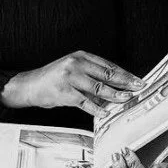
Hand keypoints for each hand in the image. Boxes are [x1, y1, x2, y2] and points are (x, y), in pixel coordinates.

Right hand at [1, 51, 141, 114]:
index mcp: (80, 56)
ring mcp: (69, 78)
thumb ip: (91, 74)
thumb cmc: (53, 79)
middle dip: (125, 82)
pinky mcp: (64, 92)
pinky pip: (85, 102)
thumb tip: (115, 86)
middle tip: (138, 88)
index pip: (108, 65)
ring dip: (115, 95)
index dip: (124, 73)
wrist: (29, 85)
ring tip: (126, 99)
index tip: (137, 80)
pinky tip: (106, 112)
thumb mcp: (72, 69)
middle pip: (106, 74)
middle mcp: (76, 64)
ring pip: (98, 88)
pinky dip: (97, 108)